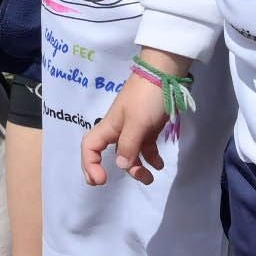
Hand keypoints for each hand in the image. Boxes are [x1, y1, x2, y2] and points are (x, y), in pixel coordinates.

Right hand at [83, 64, 176, 185]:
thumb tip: (120, 165)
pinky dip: (151, 158)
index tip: (101, 180)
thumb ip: (128, 145)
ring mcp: (134, 129)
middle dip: (119, 169)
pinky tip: (160, 164)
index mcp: (110, 127)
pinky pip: (145, 148)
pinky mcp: (148, 128)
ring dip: (139, 167)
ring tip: (151, 177)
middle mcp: (119, 130)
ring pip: (130, 154)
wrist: (165, 75)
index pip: (90, 147)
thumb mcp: (137, 122)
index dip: (90, 164)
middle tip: (134, 180)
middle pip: (111, 154)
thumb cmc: (147, 97)